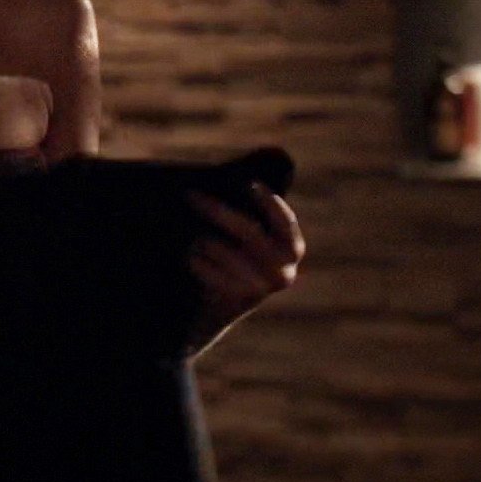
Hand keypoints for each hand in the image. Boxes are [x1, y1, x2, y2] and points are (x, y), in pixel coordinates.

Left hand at [185, 183, 303, 348]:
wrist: (217, 308)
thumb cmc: (232, 258)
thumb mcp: (246, 237)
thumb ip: (249, 211)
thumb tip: (237, 173)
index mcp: (291, 251)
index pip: (285, 223)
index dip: (269, 203)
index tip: (249, 184)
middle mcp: (284, 272)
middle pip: (250, 234)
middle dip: (220, 213)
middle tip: (192, 196)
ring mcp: (262, 289)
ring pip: (231, 256)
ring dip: (207, 241)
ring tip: (190, 232)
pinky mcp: (238, 302)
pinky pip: (217, 278)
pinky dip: (202, 264)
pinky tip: (189, 255)